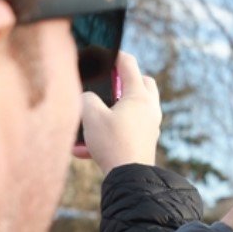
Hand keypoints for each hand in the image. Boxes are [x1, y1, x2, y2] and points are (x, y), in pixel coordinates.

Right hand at [79, 52, 160, 173]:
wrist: (129, 178)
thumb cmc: (113, 143)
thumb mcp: (91, 115)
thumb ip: (86, 99)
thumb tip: (87, 98)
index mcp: (139, 96)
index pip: (129, 65)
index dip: (116, 55)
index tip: (105, 53)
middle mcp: (149, 108)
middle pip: (143, 84)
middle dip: (125, 81)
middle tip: (108, 84)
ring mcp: (149, 126)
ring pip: (133, 109)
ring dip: (111, 111)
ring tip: (89, 121)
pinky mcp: (144, 142)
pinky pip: (125, 132)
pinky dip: (107, 135)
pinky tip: (82, 150)